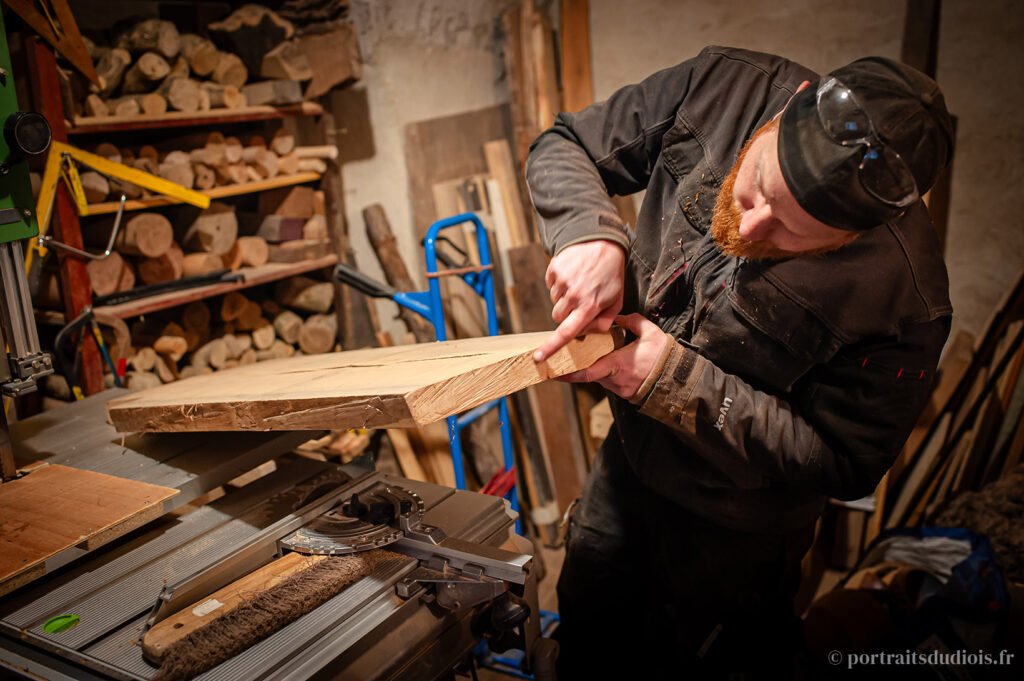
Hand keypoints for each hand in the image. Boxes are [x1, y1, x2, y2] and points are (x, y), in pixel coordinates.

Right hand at [533, 240, 624, 361]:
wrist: (603, 242)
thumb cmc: (611, 274)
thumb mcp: (616, 300)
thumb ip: (604, 321)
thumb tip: (588, 334)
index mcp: (589, 306)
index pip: (566, 332)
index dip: (551, 347)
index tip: (539, 357)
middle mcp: (574, 295)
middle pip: (557, 317)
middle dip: (566, 314)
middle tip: (580, 302)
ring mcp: (562, 281)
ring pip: (554, 301)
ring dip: (563, 297)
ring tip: (579, 284)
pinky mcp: (554, 269)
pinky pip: (550, 285)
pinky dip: (558, 283)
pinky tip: (573, 275)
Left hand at [558, 314, 670, 399]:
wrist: (679, 379)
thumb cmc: (665, 357)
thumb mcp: (650, 333)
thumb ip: (632, 321)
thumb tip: (617, 317)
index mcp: (619, 364)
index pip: (588, 372)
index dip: (570, 373)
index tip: (556, 371)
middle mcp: (616, 380)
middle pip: (589, 376)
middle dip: (575, 371)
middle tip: (559, 365)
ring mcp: (620, 389)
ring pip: (599, 379)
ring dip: (591, 370)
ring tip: (581, 359)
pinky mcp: (625, 394)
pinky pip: (609, 383)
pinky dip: (603, 374)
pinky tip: (602, 365)